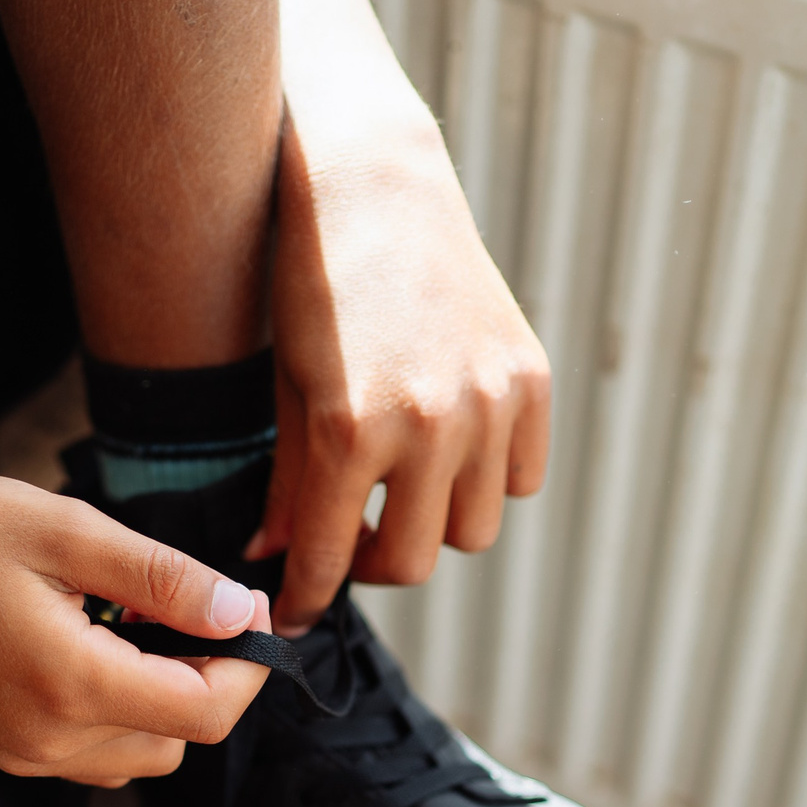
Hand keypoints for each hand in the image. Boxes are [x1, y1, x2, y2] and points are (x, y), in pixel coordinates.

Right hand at [0, 471, 272, 786]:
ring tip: (131, 623)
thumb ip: (164, 579)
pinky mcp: (9, 751)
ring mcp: (25, 755)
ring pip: (144, 754)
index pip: (205, 712)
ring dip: (164, 699)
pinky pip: (99, 755)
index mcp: (69, 683)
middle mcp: (48, 740)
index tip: (248, 608)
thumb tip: (239, 612)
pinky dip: (121, 712)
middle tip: (185, 604)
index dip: (248, 665)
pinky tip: (95, 649)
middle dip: (206, 677)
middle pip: (182, 739)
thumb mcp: (69, 530)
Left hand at [255, 2, 551, 631]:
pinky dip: (490, 482)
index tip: (295, 617)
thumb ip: (289, 485)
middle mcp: (431, 423)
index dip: (308, 598)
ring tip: (401, 492)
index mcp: (353, 429)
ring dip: (435, 525)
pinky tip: (451, 452)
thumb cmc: (314, 286)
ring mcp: (491, 402)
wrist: (375, 188)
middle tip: (351, 543)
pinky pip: (523, 479)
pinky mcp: (531, 379)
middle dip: (374, 565)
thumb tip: (276, 562)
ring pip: (474, 530)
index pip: (331, 557)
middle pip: (415, 562)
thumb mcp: (289, 389)